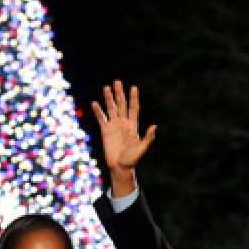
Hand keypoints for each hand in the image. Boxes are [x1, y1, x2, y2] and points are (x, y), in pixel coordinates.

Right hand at [92, 80, 155, 195]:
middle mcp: (123, 123)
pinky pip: (101, 119)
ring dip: (108, 98)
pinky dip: (98, 111)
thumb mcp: (142, 148)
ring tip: (106, 87)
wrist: (120, 167)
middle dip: (119, 93)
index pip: (133, 108)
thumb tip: (154, 126)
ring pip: (111, 109)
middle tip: (117, 81)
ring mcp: (113, 126)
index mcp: (133, 125)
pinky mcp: (105, 131)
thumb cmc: (132, 159)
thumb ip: (148, 137)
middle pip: (121, 104)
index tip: (133, 87)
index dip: (133, 98)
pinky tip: (95, 103)